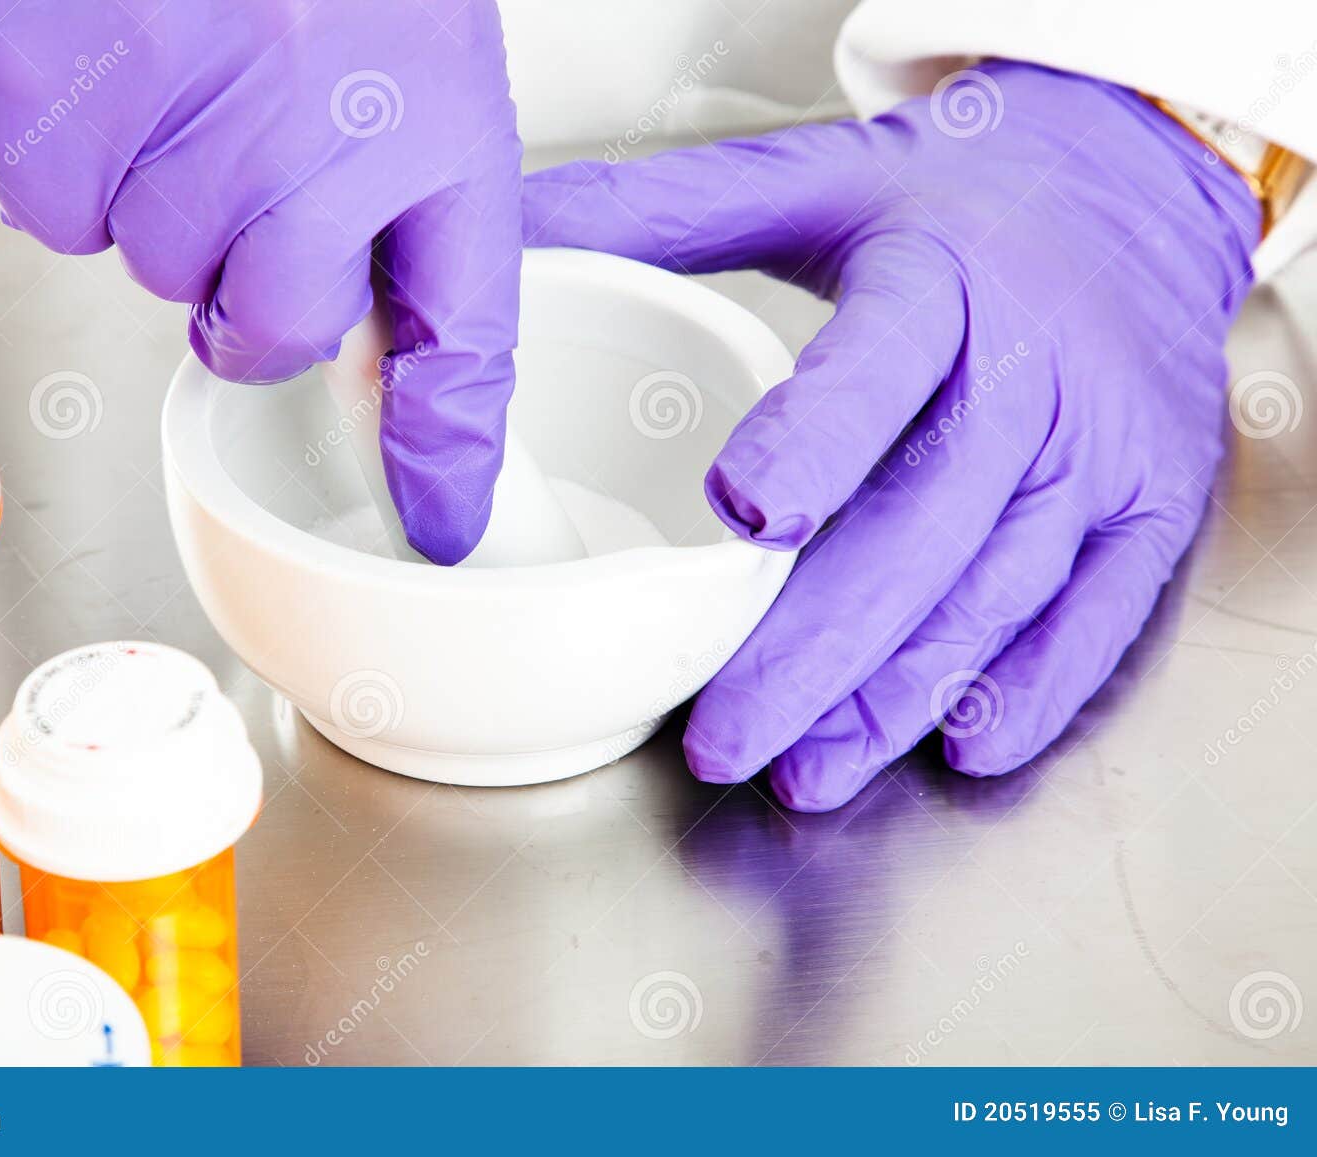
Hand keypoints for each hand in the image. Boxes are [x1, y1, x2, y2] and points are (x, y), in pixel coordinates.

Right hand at [0, 0, 522, 563]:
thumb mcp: (422, 81)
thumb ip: (419, 248)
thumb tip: (401, 434)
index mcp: (431, 124)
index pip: (458, 339)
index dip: (446, 452)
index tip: (441, 526)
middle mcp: (315, 129)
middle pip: (262, 326)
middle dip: (252, 269)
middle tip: (254, 151)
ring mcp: (178, 109)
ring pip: (149, 266)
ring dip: (157, 199)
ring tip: (185, 78)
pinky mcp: (46, 87)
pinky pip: (49, 208)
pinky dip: (65, 156)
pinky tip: (111, 66)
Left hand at [524, 62, 1258, 809]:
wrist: (1134, 189)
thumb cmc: (950, 203)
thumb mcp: (811, 179)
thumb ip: (664, 212)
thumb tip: (517, 230)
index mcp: (939, 277)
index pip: (879, 365)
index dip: (819, 440)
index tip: (744, 513)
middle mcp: (1035, 367)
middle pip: (928, 524)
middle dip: (821, 646)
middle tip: (725, 736)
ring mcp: (1105, 448)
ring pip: (999, 593)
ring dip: (900, 698)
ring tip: (807, 771)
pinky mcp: (1154, 508)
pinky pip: (1099, 617)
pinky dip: (1032, 692)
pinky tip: (958, 748)